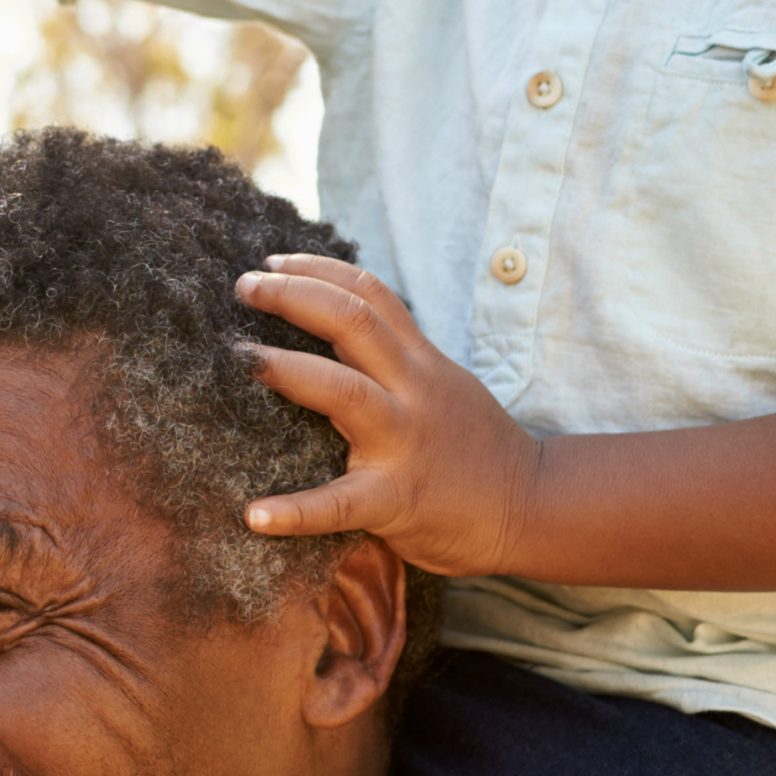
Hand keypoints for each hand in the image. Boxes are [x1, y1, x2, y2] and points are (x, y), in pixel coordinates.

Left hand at [234, 254, 544, 577]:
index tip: (271, 260)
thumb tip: (329, 326)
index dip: (319, 269)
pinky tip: (253, 515)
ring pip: (345, 391)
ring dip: (288, 370)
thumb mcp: (442, 385)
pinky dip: (295, 511)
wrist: (534, 508)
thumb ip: (395, 359)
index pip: (370, 294)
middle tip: (244, 286)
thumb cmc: (474, 448)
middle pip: (354, 322)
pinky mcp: (397, 499)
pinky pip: (340, 503)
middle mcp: (413, 392)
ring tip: (241, 359)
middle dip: (295, 296)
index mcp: (421, 363)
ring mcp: (405, 443)